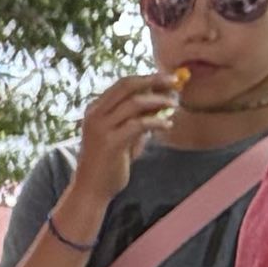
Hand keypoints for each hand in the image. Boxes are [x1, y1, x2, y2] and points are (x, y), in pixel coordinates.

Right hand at [69, 63, 183, 187]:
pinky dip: (157, 122)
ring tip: (174, 105)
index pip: (123, 84)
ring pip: (135, 102)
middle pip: (127, 86)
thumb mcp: (124, 133)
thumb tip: (162, 99)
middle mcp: (95, 115)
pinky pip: (139, 124)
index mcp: (95, 109)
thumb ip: (137, 116)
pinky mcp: (110, 143)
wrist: (92, 188)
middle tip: (174, 81)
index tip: (168, 79)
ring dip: (159, 101)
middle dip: (154, 80)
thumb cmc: (110, 161)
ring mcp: (101, 128)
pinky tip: (167, 125)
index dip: (148, 78)